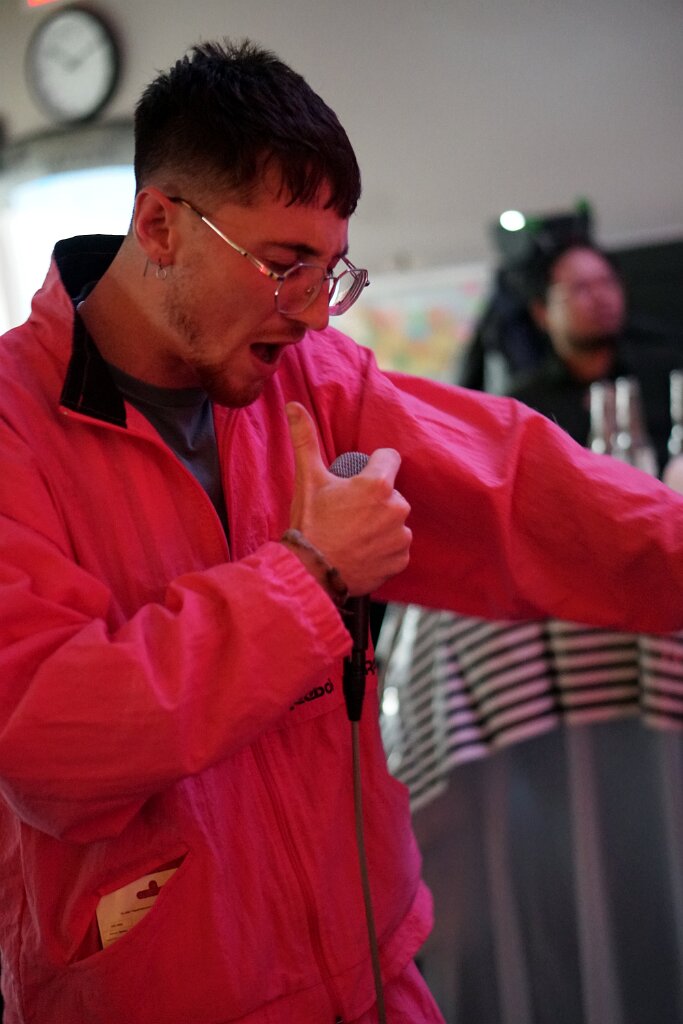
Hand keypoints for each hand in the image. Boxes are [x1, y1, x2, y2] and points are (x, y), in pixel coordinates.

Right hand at [285, 401, 411, 594]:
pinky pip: (396, 547)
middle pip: (391, 492)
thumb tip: (293, 405)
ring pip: (394, 520)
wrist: (309, 571)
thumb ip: (305, 439)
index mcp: (378, 484)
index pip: (389, 458)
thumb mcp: (307, 478)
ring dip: (380, 524)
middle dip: (375, 499)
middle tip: (348, 512)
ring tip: (354, 533)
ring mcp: (401, 536)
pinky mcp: (400, 560)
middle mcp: (397, 508)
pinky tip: (362, 551)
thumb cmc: (310, 523)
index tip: (355, 481)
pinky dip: (383, 549)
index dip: (372, 466)